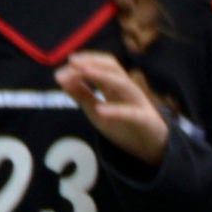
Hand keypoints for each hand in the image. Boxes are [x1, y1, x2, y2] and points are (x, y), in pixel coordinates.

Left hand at [55, 51, 169, 165]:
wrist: (151, 149)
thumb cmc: (124, 127)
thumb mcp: (96, 110)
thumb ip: (81, 94)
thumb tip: (60, 77)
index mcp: (116, 86)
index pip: (102, 66)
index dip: (85, 62)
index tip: (64, 67)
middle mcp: (128, 90)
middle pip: (114, 68)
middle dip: (93, 62)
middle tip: (73, 62)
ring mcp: (138, 103)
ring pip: (123, 84)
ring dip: (103, 76)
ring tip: (84, 73)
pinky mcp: (145, 120)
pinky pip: (131, 113)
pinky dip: (116, 111)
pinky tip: (100, 110)